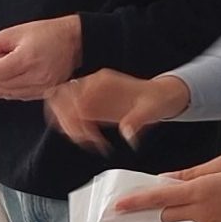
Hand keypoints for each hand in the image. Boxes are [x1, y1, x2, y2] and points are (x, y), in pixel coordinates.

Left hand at [0, 15, 81, 100]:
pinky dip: (10, 90)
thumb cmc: (50, 34)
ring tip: (4, 70)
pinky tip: (11, 79)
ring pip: (8, 94)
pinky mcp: (43, 94)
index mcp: (27, 59)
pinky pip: (19, 97)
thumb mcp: (17, 31)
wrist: (74, 42)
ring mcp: (41, 88)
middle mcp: (36, 77)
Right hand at [46, 68, 189, 150]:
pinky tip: (89, 139)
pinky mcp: (91, 105)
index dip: (74, 115)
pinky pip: (70, 114)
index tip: (86, 133)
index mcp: (103, 81)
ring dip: (67, 125)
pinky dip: (74, 128)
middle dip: (66, 121)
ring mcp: (90, 94)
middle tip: (83, 138)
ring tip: (86, 140)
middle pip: (60, 98)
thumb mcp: (151, 109)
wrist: (160, 97)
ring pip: (61, 106)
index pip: (73, 93)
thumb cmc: (156, 99)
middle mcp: (93, 85)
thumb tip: (127, 134)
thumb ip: (137, 120)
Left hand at [114, 157, 220, 221]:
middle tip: (182, 188)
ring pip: (190, 216)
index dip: (137, 202)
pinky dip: (211, 213)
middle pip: (169, 211)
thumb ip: (193, 173)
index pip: (160, 197)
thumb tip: (169, 179)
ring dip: (195, 205)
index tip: (118, 207)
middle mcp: (205, 214)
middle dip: (167, 202)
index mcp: (203, 192)